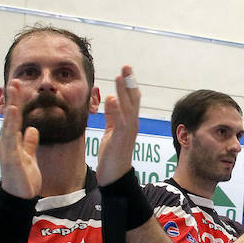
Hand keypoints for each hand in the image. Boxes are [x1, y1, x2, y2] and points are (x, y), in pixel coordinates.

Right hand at [0, 79, 40, 196]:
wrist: (20, 197)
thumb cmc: (23, 178)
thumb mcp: (29, 156)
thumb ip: (29, 142)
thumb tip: (32, 129)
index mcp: (13, 141)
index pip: (15, 118)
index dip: (17, 102)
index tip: (20, 86)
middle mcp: (7, 143)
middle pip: (10, 117)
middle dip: (13, 99)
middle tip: (15, 81)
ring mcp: (8, 150)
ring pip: (9, 124)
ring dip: (11, 107)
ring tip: (14, 91)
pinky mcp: (11, 158)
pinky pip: (12, 139)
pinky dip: (12, 125)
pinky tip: (14, 113)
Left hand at [97, 66, 140, 185]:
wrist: (115, 176)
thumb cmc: (112, 156)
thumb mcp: (110, 132)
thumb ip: (111, 117)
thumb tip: (110, 100)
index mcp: (129, 122)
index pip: (132, 100)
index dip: (129, 84)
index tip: (125, 70)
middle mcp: (132, 124)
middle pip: (133, 99)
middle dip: (129, 82)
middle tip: (126, 66)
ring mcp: (128, 131)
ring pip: (128, 107)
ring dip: (124, 91)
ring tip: (120, 76)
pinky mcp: (121, 138)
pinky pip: (120, 121)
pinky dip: (116, 109)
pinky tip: (112, 98)